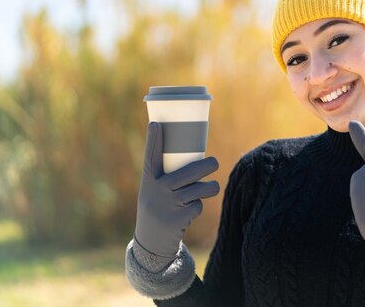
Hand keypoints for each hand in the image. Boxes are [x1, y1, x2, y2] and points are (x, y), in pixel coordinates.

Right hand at [134, 122, 219, 257]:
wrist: (151, 241)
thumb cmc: (158, 207)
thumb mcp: (155, 190)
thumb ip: (171, 176)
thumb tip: (201, 160)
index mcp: (149, 179)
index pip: (151, 156)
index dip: (154, 140)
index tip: (156, 123)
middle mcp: (158, 190)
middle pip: (190, 171)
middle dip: (208, 165)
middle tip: (215, 163)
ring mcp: (169, 204)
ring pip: (200, 189)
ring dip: (210, 188)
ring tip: (210, 188)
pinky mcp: (179, 218)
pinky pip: (198, 205)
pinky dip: (198, 207)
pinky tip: (188, 212)